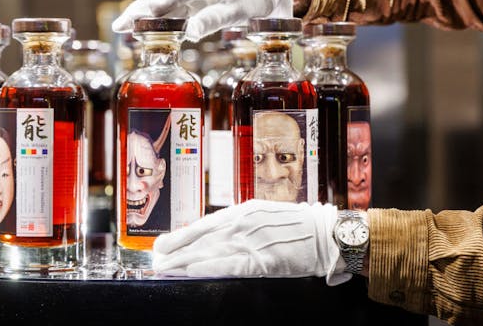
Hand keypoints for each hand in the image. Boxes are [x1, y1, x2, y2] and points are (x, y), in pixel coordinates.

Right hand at [111, 0, 293, 41]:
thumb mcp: (243, 7)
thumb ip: (217, 18)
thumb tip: (191, 32)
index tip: (153, 8)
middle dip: (143, 8)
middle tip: (122, 25)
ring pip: (161, 1)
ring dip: (142, 14)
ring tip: (121, 29)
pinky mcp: (188, 1)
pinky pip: (167, 10)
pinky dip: (153, 21)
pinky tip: (137, 32)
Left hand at [152, 199, 350, 285]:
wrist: (327, 233)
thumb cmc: (300, 225)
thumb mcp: (267, 216)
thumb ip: (245, 224)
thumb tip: (222, 235)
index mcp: (244, 211)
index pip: (206, 224)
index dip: (183, 236)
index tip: (163, 244)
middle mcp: (243, 223)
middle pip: (202, 239)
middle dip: (177, 251)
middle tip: (155, 260)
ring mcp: (252, 241)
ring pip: (210, 253)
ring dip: (184, 262)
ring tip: (164, 269)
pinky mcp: (262, 260)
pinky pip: (229, 265)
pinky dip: (208, 268)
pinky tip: (191, 271)